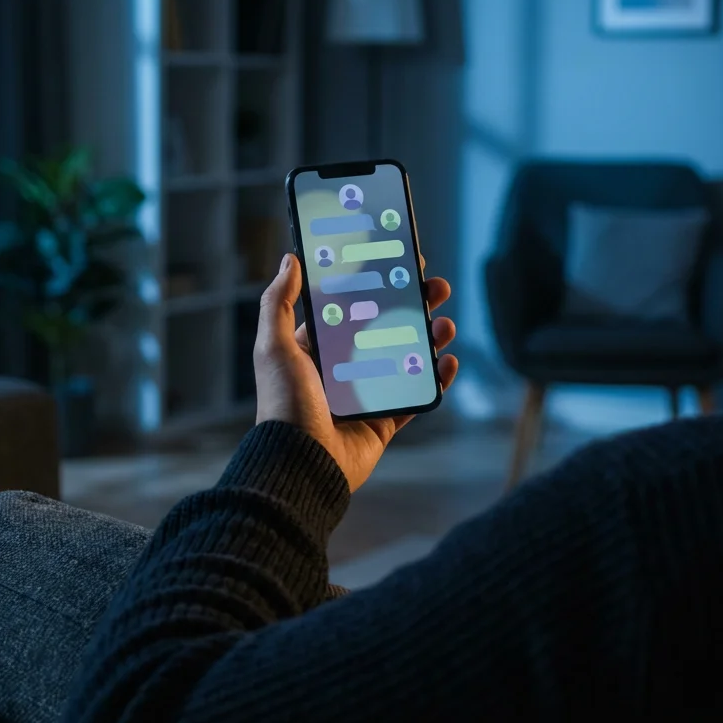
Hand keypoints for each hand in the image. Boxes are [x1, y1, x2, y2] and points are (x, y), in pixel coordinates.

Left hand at [255, 253, 458, 491]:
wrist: (300, 463)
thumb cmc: (284, 404)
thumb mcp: (274, 347)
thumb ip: (279, 302)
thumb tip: (290, 259)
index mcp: (316, 348)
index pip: (351, 307)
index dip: (376, 283)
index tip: (400, 262)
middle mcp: (342, 368)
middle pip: (385, 327)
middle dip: (412, 306)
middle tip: (436, 288)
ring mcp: (366, 395)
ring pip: (406, 357)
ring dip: (430, 338)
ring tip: (446, 324)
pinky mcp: (383, 422)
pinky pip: (416, 396)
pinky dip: (436, 379)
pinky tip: (448, 361)